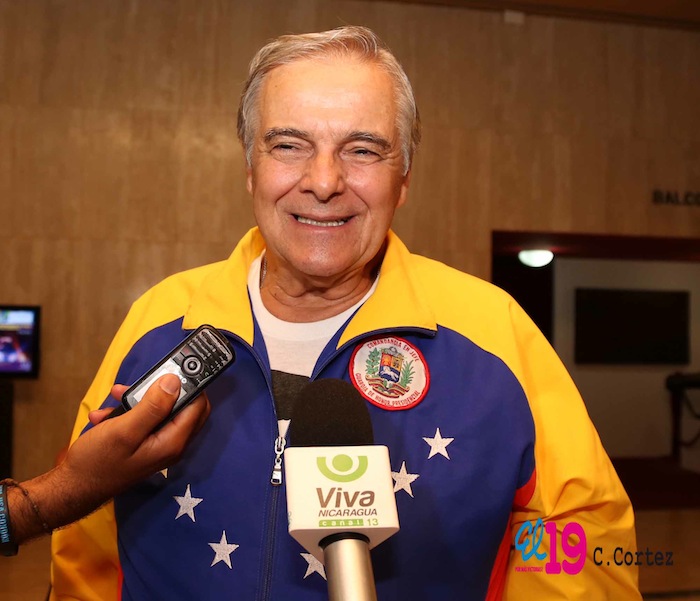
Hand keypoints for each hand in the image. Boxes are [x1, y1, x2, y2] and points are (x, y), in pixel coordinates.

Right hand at [9, 374, 209, 542]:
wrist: (72, 488)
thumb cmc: (98, 460)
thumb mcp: (125, 429)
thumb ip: (153, 406)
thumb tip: (175, 381)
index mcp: (173, 441)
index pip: (198, 405)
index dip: (191, 384)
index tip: (177, 366)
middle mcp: (171, 444)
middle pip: (182, 406)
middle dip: (161, 389)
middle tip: (143, 380)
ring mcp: (157, 445)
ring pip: (158, 411)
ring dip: (137, 400)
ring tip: (116, 395)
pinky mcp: (143, 444)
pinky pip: (143, 421)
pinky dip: (126, 414)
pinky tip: (104, 415)